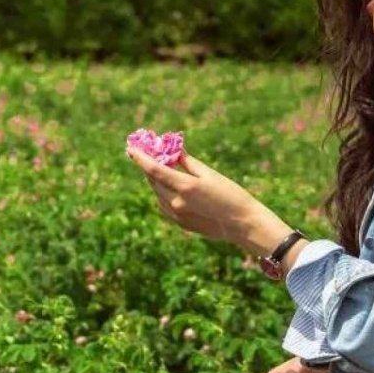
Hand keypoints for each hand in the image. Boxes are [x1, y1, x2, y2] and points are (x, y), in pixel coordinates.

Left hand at [126, 149, 277, 250]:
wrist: (243, 224)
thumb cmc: (231, 194)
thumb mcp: (210, 174)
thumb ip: (187, 163)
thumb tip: (173, 151)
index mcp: (185, 187)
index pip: (154, 170)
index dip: (140, 158)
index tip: (130, 148)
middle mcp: (177, 202)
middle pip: (153, 181)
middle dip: (147, 167)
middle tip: (145, 154)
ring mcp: (177, 215)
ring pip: (157, 194)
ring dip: (155, 180)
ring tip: (158, 167)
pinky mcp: (181, 224)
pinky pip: (164, 205)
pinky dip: (162, 193)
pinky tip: (168, 186)